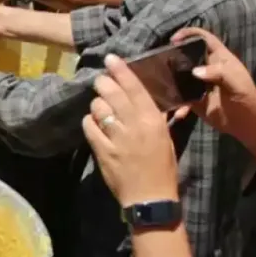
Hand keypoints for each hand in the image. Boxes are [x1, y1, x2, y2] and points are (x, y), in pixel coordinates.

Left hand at [81, 54, 180, 206]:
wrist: (150, 198)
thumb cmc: (163, 167)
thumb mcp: (165, 137)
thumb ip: (154, 117)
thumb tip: (145, 98)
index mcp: (153, 121)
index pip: (135, 88)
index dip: (122, 71)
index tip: (111, 58)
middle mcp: (135, 126)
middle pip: (113, 94)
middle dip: (104, 83)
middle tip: (101, 81)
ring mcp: (117, 139)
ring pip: (99, 108)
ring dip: (97, 104)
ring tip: (100, 106)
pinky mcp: (102, 151)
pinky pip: (89, 127)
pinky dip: (89, 121)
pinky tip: (94, 123)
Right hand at [168, 28, 255, 137]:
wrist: (247, 125)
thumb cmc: (247, 100)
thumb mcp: (237, 85)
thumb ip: (220, 74)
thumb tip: (194, 71)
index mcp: (220, 59)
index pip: (204, 38)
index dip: (189, 34)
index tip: (174, 39)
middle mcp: (207, 68)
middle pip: (188, 54)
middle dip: (174, 55)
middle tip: (160, 61)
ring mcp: (199, 84)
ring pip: (181, 75)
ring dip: (170, 78)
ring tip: (160, 83)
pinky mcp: (194, 99)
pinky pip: (181, 98)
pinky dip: (178, 106)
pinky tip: (179, 114)